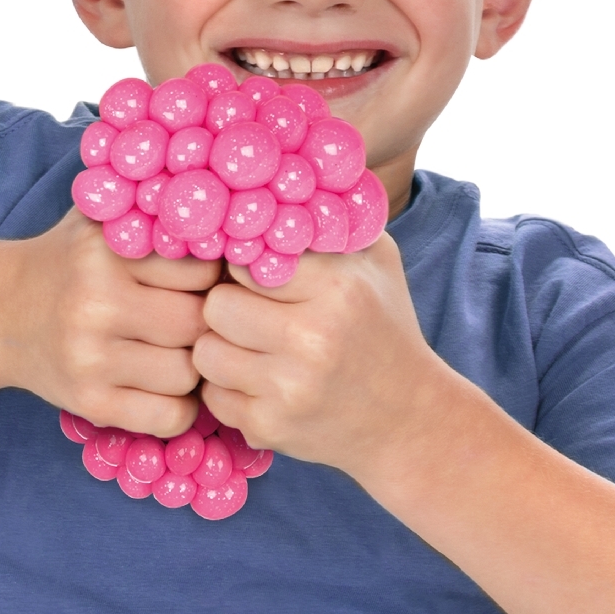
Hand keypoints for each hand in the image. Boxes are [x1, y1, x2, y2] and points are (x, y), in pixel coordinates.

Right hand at [2, 209, 220, 435]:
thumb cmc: (68, 262)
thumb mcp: (99, 220)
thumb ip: (152, 208)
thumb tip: (227, 209)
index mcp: (103, 253)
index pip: (199, 269)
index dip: (211, 276)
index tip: (201, 280)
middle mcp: (94, 305)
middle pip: (196, 322)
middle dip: (205, 322)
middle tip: (195, 316)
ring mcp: (89, 359)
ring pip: (188, 372)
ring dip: (193, 364)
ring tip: (176, 348)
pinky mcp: (89, 403)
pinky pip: (168, 416)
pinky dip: (180, 405)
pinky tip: (164, 383)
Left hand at [194, 233, 446, 479]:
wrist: (409, 420)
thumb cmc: (384, 328)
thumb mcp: (375, 260)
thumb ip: (328, 220)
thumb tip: (270, 185)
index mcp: (336, 287)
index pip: (245, 258)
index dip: (243, 265)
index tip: (254, 275)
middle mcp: (312, 338)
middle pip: (215, 306)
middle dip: (226, 307)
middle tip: (249, 313)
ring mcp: (289, 389)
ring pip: (205, 353)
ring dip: (221, 349)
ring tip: (253, 348)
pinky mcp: (271, 428)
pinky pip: (213, 397)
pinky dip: (230, 390)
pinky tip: (262, 384)